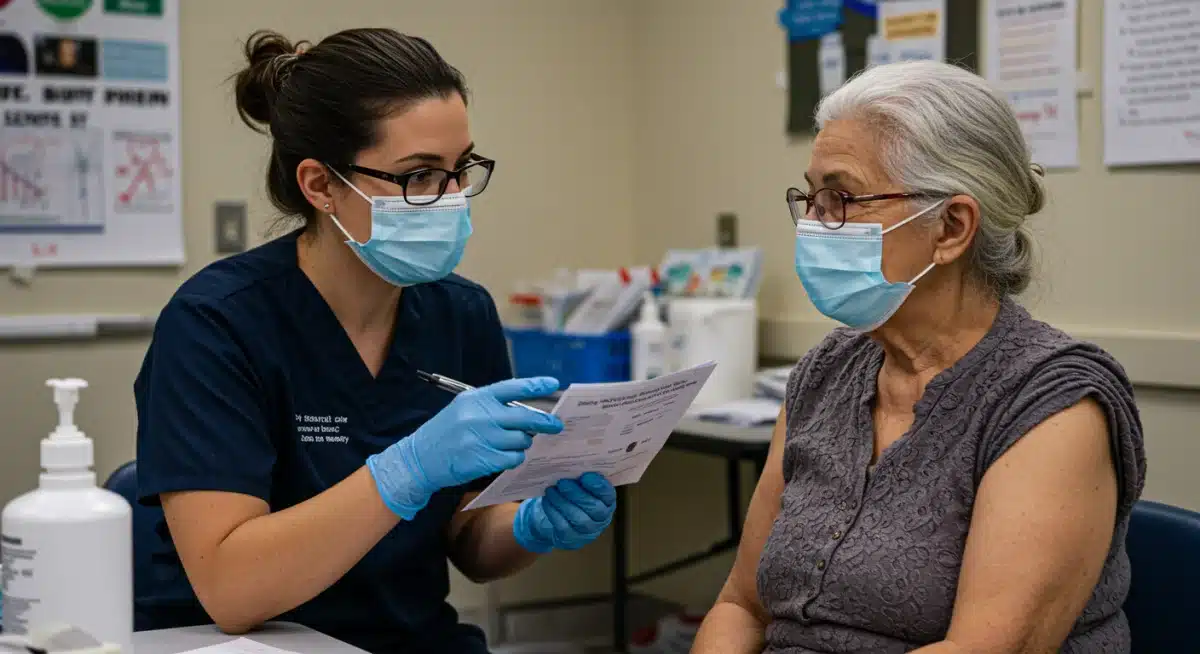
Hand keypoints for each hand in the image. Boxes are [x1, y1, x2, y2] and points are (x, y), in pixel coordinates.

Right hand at [367, 377, 562, 519]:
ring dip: (523, 443)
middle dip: (545, 422)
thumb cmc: (447, 432)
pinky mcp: (483, 459)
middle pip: (524, 417)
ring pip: (522, 440)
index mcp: (476, 398)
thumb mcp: (464, 409)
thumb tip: (528, 414)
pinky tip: (503, 455)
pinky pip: (513, 458)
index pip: (512, 387)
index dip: (535, 385)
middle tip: (556, 425)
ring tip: (511, 443)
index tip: (553, 383)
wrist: (420, 458)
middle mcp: (480, 416)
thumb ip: (492, 408)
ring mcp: (481, 438)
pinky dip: (513, 457)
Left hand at [513, 472, 616, 552]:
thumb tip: (572, 459)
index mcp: (607, 502)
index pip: (608, 495)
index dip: (598, 486)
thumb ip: (582, 476)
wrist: (561, 518)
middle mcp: (601, 518)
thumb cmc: (574, 496)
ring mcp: (587, 531)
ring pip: (577, 518)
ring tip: (551, 490)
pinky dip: (554, 512)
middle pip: (593, 507)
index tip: (586, 475)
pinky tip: (547, 500)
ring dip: (563, 502)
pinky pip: (563, 526)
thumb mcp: (581, 486)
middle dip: (577, 494)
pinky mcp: (571, 538)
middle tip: (563, 482)